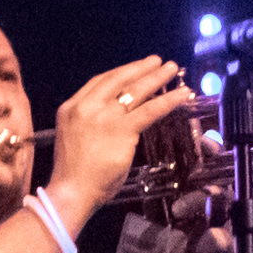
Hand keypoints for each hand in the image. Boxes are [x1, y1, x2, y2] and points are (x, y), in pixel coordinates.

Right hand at [46, 54, 191, 226]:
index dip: (121, 72)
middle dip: (141, 69)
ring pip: (136, 92)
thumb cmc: (74, 173)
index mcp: (71, 108)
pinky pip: (150, 111)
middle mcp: (87, 107)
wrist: (72, 191)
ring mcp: (105, 117)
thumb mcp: (75, 137)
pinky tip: (182, 96)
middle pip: (118, 80)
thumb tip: (120, 117)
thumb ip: (93, 123)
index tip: (136, 68)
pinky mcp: (122, 130)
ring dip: (157, 78)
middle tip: (158, 61)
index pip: (99, 82)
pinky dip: (168, 101)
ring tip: (172, 69)